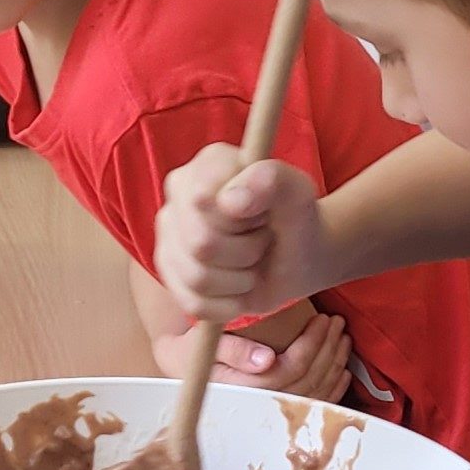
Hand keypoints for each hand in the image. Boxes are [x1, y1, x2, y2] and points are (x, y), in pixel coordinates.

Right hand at [149, 310, 351, 400]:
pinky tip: (342, 369)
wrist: (180, 369)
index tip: (321, 319)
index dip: (311, 345)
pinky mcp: (277, 412)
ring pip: (315, 394)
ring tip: (342, 338)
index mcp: (244, 390)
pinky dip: (333, 388)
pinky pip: (313, 405)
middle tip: (337, 322)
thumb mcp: (203, 345)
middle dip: (327, 350)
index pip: (288, 369)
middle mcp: (260, 406)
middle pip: (307, 382)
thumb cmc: (189, 352)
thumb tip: (267, 360)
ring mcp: (271, 412)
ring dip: (334, 365)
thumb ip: (232, 350)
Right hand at [155, 150, 330, 324]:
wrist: (297, 257)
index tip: (263, 214)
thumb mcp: (300, 195)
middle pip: (200, 244)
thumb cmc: (296, 220)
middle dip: (245, 253)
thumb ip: (274, 181)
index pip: (202, 201)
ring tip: (253, 262)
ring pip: (196, 277)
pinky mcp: (169, 272)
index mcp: (207, 165)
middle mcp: (179, 195)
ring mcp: (169, 234)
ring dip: (240, 279)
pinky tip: (241, 287)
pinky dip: (228, 304)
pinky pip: (193, 303)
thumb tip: (231, 200)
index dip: (242, 219)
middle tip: (262, 241)